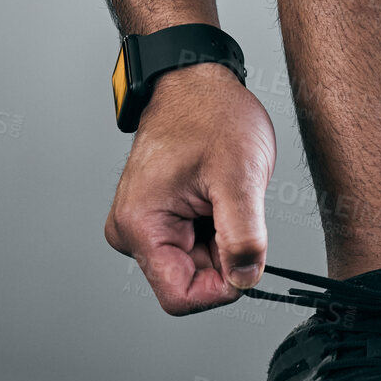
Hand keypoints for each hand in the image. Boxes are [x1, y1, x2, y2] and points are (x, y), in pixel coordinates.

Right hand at [104, 63, 276, 314]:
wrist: (197, 83)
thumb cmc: (212, 116)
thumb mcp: (240, 177)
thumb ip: (244, 236)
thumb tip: (246, 281)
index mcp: (141, 226)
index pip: (182, 296)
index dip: (223, 287)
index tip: (248, 255)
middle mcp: (132, 232)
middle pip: (191, 281)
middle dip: (225, 256)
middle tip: (236, 208)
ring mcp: (143, 227)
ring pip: (198, 265)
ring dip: (223, 240)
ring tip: (225, 195)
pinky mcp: (158, 221)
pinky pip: (196, 247)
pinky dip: (218, 230)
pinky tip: (219, 196)